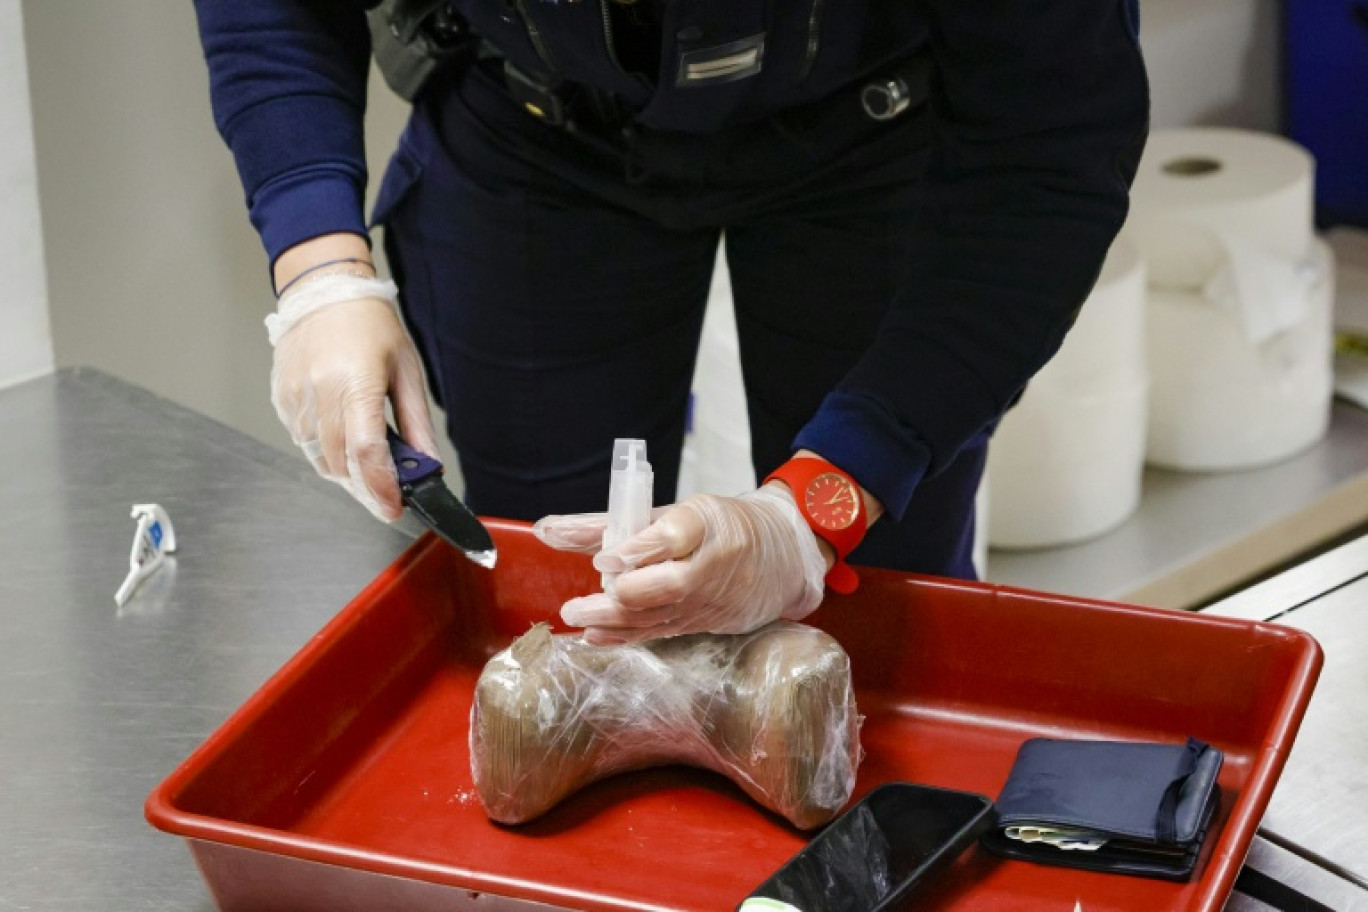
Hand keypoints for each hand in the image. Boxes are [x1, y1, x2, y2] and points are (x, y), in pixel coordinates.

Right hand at [270, 295, 438, 520]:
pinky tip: (343, 442)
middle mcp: (321, 393)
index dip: (381, 488)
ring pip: (320, 460)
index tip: (394, 509)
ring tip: (369, 471)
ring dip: (346, 474)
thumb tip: (428, 463)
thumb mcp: (406, 371)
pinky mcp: (282, 400)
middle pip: (342, 464)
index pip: (367, 452)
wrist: (324, 291)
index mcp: (356, 383)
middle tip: (387, 498)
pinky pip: (304, 442)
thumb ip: (415, 423)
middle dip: (367, 489)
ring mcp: (296, 398)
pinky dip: (326, 453)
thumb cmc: (370, 325)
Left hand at [533, 486, 826, 643]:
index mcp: (707, 520)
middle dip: (625, 595)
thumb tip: (546, 530)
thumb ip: (608, 523)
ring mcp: (713, 596)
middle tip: (579, 602)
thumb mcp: (671, 512)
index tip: (605, 560)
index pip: (678, 532)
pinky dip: (627, 635)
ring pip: (665, 613)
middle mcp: (714, 560)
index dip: (641, 548)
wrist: (782, 555)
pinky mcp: (708, 620)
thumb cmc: (716, 526)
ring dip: (616, 621)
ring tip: (576, 617)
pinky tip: (595, 635)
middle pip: (672, 582)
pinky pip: (664, 630)